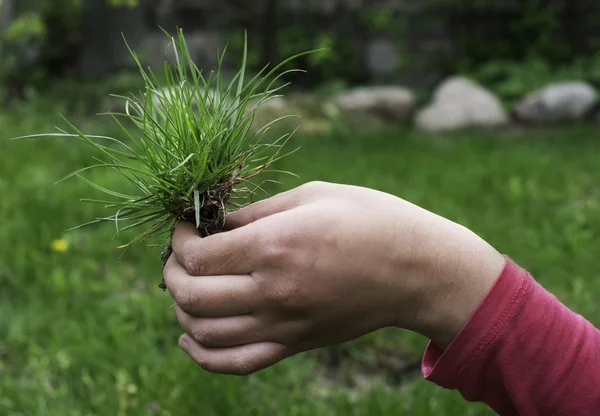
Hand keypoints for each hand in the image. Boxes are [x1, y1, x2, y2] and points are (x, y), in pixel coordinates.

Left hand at [163, 181, 504, 374]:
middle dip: (171, 273)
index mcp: (274, 247)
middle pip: (191, 296)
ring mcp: (284, 324)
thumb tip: (217, 223)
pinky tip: (189, 337)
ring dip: (181, 309)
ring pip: (205, 332)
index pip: (197, 257)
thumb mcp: (312, 196)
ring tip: (186, 286)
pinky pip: (236, 364)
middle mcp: (273, 291)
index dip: (179, 240)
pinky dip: (202, 356)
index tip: (186, 226)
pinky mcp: (295, 344)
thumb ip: (257, 212)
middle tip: (179, 254)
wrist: (417, 270)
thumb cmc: (371, 220)